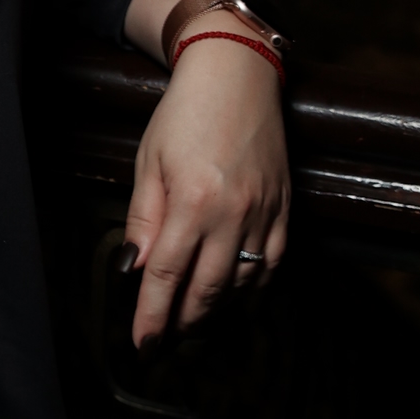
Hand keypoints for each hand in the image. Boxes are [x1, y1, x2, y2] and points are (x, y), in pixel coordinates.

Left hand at [123, 38, 289, 348]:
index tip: (143, 343)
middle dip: (183, 321)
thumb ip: (143, 220)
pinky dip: (254, 287)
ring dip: (217, 309)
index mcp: (193, 201)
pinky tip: (235, 295)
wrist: (236, 75)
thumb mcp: (148, 163)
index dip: (153, 315)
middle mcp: (233, 212)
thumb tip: (135, 269)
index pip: (167, 275)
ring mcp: (265, 211)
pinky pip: (273, 262)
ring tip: (193, 320)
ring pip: (243, 282)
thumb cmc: (184, 114)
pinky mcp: (284, 206)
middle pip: (207, 289)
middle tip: (165, 340)